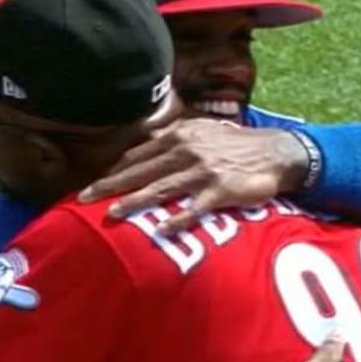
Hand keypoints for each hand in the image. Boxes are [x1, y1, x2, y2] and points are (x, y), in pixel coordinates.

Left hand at [78, 119, 308, 234]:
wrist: (276, 153)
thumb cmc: (237, 145)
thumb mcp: (204, 131)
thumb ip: (175, 138)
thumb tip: (147, 147)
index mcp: (180, 136)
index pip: (139, 155)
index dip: (116, 170)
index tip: (96, 183)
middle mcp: (187, 151)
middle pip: (141, 171)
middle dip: (110, 185)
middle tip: (84, 198)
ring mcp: (203, 171)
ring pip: (160, 189)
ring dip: (134, 202)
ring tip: (112, 214)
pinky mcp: (219, 191)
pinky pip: (193, 208)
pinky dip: (176, 220)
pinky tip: (160, 230)